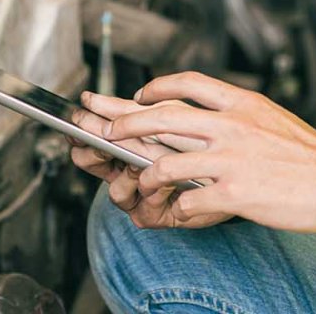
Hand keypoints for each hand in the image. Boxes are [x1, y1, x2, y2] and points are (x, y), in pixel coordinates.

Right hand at [67, 91, 228, 229]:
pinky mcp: (157, 215)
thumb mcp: (170, 118)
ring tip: (140, 161)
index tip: (75, 118)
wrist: (240, 173)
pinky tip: (167, 185)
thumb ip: (134, 112)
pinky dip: (155, 194)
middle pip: (94, 162)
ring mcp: (140, 194)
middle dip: (94, 149)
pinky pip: (142, 209)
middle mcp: (127, 170)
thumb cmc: (206, 142)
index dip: (81, 130)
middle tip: (95, 135)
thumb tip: (94, 100)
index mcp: (128, 144)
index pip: (94, 137)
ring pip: (115, 190)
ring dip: (129, 174)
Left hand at [104, 72, 315, 232]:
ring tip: (138, 183)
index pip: (188, 83)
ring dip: (144, 175)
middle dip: (126, 122)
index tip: (139, 94)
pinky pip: (188, 201)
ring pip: (165, 162)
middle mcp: (231, 125)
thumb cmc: (313, 155)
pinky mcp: (234, 192)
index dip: (156, 86)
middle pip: (163, 116)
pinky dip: (174, 210)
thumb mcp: (273, 118)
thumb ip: (240, 115)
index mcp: (242, 103)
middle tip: (107, 129)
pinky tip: (172, 214)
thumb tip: (215, 116)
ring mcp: (230, 159)